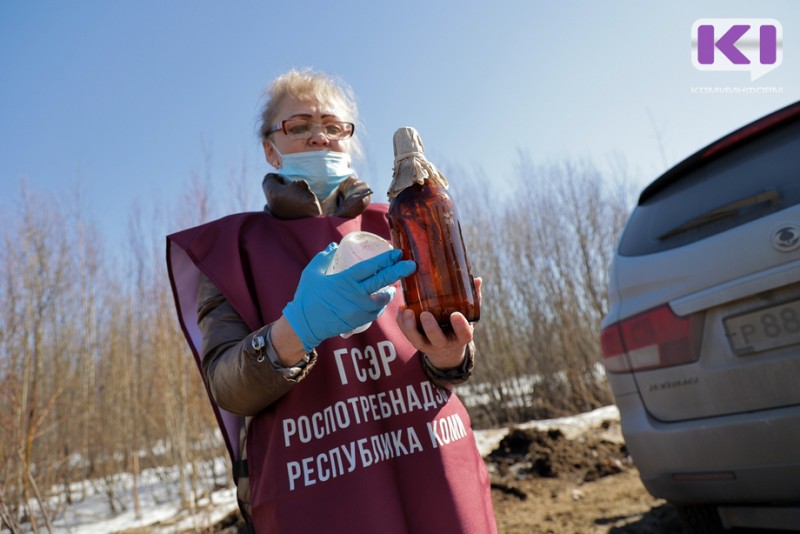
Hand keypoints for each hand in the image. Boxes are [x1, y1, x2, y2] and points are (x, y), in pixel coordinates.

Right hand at [283, 243, 415, 351]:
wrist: (304, 325)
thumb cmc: (307, 297)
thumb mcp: (312, 273)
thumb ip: (324, 257)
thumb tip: (335, 246)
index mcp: (345, 280)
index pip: (371, 267)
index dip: (386, 259)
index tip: (398, 253)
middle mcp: (356, 295)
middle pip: (382, 281)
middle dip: (399, 271)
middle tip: (412, 265)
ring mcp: (359, 309)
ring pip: (382, 299)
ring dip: (389, 291)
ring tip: (393, 286)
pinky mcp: (359, 320)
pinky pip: (376, 311)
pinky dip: (380, 305)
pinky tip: (381, 300)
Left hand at [396, 277, 481, 369]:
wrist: (446, 351)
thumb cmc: (458, 328)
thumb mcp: (469, 318)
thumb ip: (473, 300)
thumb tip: (477, 279)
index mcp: (461, 337)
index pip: (463, 334)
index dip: (460, 326)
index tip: (455, 315)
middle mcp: (445, 343)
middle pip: (437, 339)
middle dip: (430, 328)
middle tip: (425, 314)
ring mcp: (429, 345)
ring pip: (417, 341)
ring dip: (410, 328)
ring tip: (407, 311)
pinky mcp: (416, 342)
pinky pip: (407, 335)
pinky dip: (402, 323)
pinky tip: (401, 308)